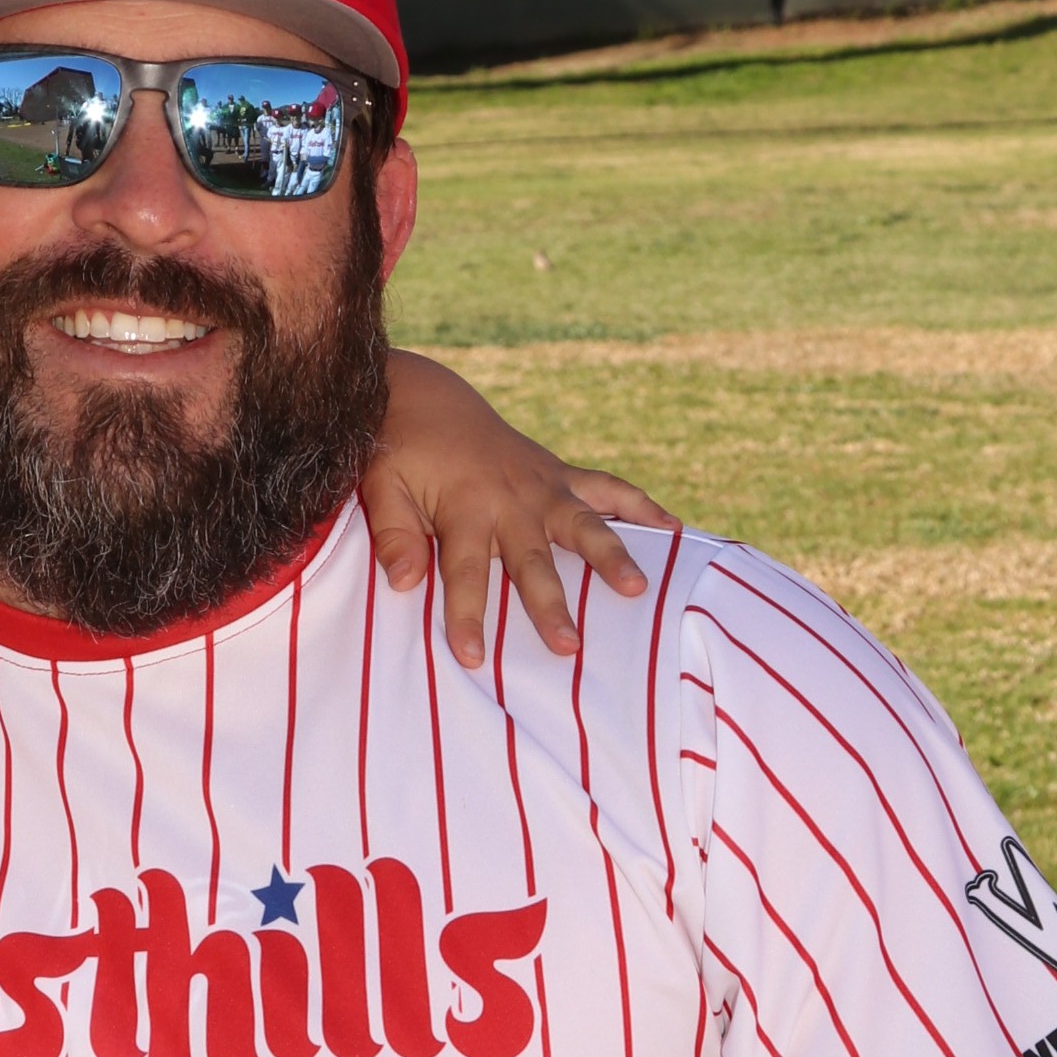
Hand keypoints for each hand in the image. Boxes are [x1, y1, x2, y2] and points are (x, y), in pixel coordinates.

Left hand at [366, 350, 676, 667]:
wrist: (426, 399)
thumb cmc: (398, 452)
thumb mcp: (380, 487)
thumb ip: (393, 533)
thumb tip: (404, 582)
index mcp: (465, 506)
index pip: (465, 573)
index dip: (467, 616)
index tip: (473, 657)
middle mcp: (512, 498)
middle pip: (534, 560)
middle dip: (551, 605)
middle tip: (568, 646)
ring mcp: (544, 485)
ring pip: (584, 525)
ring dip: (613, 555)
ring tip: (637, 590)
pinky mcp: (560, 474)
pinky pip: (609, 489)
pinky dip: (642, 507)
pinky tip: (676, 531)